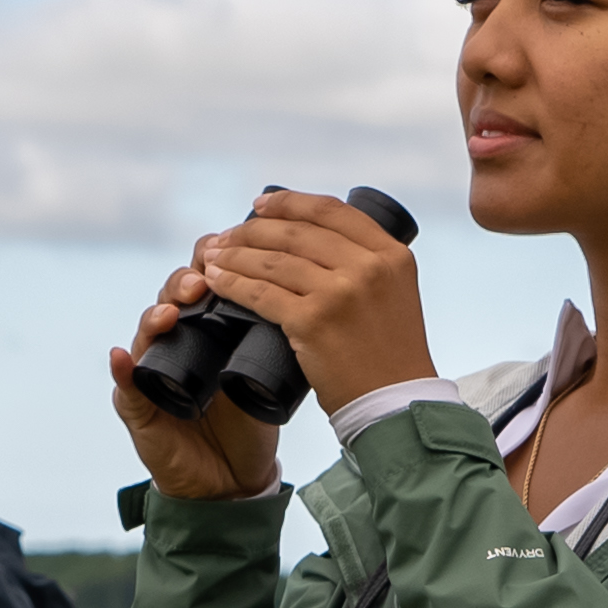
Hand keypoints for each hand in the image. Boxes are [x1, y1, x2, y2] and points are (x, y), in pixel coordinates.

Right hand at [109, 259, 285, 499]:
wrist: (235, 478)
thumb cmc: (251, 420)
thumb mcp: (274, 371)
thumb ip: (286, 334)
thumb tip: (326, 291)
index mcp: (212, 323)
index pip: (208, 276)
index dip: (218, 259)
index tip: (236, 251)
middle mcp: (179, 336)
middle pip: (173, 293)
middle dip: (185, 281)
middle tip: (202, 283)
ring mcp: (155, 368)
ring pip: (147, 330)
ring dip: (156, 315)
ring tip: (170, 313)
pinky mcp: (139, 405)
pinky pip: (125, 384)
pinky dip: (122, 368)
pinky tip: (123, 356)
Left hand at [201, 190, 437, 417]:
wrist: (394, 405)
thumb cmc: (389, 356)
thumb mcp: (393, 294)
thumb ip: (365, 266)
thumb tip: (315, 241)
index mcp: (391, 254)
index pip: (332, 211)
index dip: (290, 202)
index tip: (260, 205)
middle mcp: (368, 267)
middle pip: (297, 232)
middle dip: (252, 230)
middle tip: (227, 236)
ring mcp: (340, 293)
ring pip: (274, 260)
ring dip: (235, 255)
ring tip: (213, 256)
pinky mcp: (313, 321)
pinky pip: (261, 294)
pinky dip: (232, 284)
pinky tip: (216, 280)